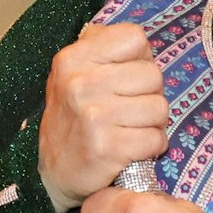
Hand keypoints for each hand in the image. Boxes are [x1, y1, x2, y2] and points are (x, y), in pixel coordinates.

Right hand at [39, 23, 170, 212]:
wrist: (52, 173)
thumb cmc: (75, 118)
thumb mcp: (76, 73)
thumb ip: (103, 48)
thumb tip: (139, 41)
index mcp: (73, 58)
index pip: (135, 38)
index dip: (139, 59)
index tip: (124, 79)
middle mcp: (80, 82)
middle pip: (153, 75)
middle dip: (149, 95)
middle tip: (128, 111)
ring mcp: (93, 115)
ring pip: (160, 108)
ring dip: (153, 124)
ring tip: (130, 130)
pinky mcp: (107, 147)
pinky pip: (156, 139)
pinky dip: (152, 147)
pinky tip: (132, 149)